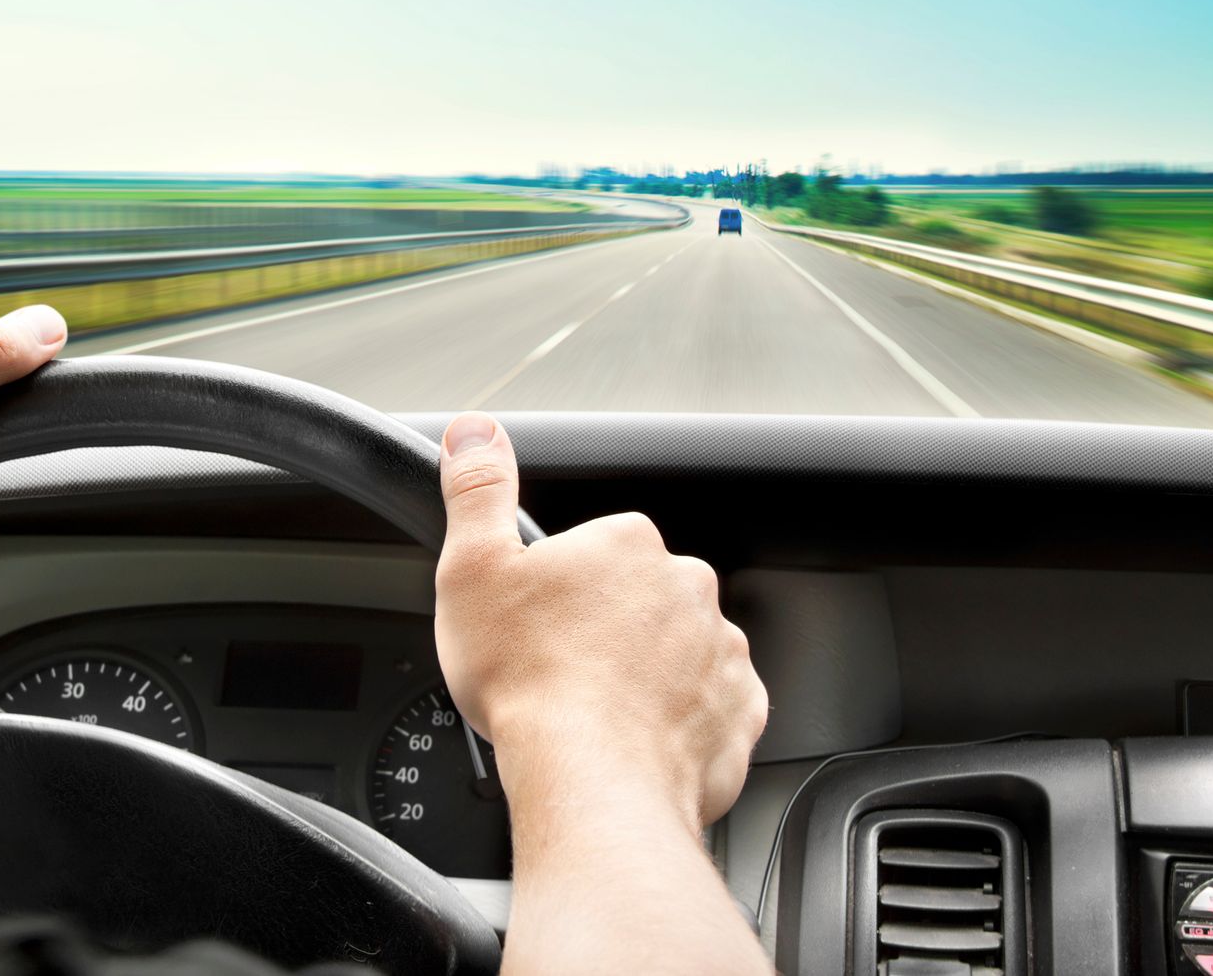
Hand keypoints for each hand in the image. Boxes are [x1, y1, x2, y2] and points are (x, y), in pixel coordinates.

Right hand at [433, 411, 766, 832]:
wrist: (592, 779)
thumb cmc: (532, 682)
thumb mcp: (473, 570)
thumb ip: (478, 491)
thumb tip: (475, 432)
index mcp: (629, 545)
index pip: (600, 549)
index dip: (564, 589)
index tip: (541, 625)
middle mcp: (688, 587)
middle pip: (642, 599)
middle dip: (610, 629)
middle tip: (564, 672)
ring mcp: (722, 651)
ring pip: (679, 652)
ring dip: (648, 675)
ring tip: (599, 714)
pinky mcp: (739, 713)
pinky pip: (711, 708)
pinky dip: (681, 723)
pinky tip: (639, 740)